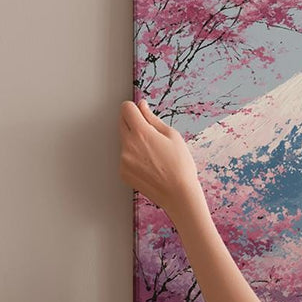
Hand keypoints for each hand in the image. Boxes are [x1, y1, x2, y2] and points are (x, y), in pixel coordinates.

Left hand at [119, 99, 205, 221]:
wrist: (179, 195)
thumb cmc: (180, 166)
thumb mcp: (172, 136)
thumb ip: (152, 118)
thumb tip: (142, 106)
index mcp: (141, 132)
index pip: (126, 108)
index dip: (134, 108)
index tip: (141, 112)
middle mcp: (128, 145)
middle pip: (121, 122)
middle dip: (133, 122)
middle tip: (150, 134)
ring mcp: (123, 160)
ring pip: (124, 141)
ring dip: (134, 141)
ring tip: (153, 154)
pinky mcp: (123, 172)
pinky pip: (125, 157)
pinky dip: (133, 157)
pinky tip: (149, 165)